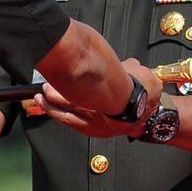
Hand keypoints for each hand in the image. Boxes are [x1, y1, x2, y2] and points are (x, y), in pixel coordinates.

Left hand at [36, 58, 156, 138]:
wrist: (152, 117)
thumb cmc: (144, 93)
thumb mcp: (136, 72)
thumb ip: (120, 65)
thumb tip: (108, 59)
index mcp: (112, 96)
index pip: (87, 87)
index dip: (70, 79)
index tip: (59, 69)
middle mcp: (103, 112)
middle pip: (73, 101)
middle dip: (56, 92)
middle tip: (44, 83)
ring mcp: (97, 124)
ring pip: (67, 115)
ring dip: (51, 105)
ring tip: (39, 95)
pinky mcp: (93, 131)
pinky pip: (70, 123)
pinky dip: (56, 114)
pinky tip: (46, 106)